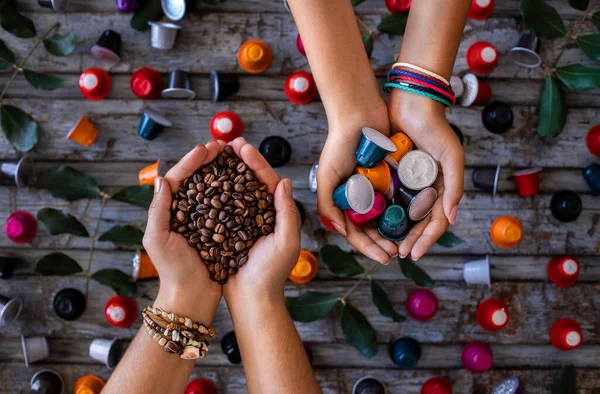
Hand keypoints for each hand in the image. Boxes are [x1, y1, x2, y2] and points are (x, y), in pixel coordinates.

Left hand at [143, 141, 224, 323]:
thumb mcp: (157, 241)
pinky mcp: (219, 231)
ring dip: (222, 172)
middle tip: (223, 145)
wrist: (192, 298)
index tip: (207, 148)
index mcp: (169, 212)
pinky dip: (234, 192)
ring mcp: (203, 221)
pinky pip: (226, 207)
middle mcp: (186, 213)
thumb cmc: (173, 271)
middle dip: (208, 161)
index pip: (179, 179)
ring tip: (234, 158)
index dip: (192, 161)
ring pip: (213, 190)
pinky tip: (244, 183)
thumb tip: (162, 179)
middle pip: (197, 179)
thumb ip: (158, 210)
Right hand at [222, 138, 301, 302]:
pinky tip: (203, 182)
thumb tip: (285, 181)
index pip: (267, 181)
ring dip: (225, 173)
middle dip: (239, 161)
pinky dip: (213, 193)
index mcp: (276, 214)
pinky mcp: (227, 232)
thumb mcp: (286, 242)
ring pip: (233, 191)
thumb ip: (287, 212)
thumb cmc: (272, 273)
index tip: (242, 146)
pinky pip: (220, 208)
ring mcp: (242, 223)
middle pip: (248, 181)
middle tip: (228, 143)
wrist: (253, 300)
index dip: (255, 162)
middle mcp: (260, 215)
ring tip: (215, 156)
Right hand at [316, 105, 398, 264]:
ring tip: (407, 242)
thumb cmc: (338, 145)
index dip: (368, 247)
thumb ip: (328, 205)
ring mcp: (376, 188)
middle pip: (372, 229)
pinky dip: (405, 210)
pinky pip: (399, 197)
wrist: (359, 114)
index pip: (355, 232)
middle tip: (398, 253)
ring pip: (387, 217)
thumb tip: (341, 231)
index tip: (384, 257)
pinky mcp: (392, 176)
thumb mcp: (326, 176)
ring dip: (396, 232)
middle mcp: (360, 197)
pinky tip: (415, 221)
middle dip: (384, 243)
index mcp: (343, 200)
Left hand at [387, 89, 463, 259]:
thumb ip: (454, 187)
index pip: (436, 220)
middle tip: (397, 254)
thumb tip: (451, 218)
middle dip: (409, 239)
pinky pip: (385, 197)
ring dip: (394, 231)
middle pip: (417, 222)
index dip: (426, 239)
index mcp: (440, 187)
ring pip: (400, 214)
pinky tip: (372, 225)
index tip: (414, 253)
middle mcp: (424, 187)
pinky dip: (381, 212)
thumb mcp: (451, 156)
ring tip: (385, 245)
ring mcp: (406, 182)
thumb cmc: (435, 128)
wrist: (411, 102)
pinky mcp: (389, 173)